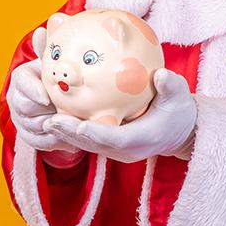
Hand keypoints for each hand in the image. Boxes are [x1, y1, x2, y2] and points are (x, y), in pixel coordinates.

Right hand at [7, 26, 80, 157]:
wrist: (57, 99)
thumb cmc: (57, 76)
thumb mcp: (54, 62)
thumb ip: (51, 47)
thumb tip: (50, 22)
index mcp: (22, 78)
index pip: (22, 82)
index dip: (33, 90)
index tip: (47, 98)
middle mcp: (16, 99)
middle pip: (26, 108)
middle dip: (46, 112)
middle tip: (66, 113)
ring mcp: (21, 119)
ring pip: (34, 127)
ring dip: (54, 128)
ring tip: (73, 126)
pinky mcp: (29, 136)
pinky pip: (40, 142)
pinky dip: (56, 141)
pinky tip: (71, 139)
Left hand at [45, 68, 196, 163]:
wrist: (181, 131)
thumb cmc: (179, 111)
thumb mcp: (180, 96)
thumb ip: (170, 86)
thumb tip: (161, 75)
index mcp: (140, 139)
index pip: (112, 139)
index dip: (91, 133)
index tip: (74, 125)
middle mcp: (125, 150)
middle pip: (92, 145)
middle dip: (69, 135)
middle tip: (47, 122)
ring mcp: (117, 150)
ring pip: (87, 144)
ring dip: (66, 134)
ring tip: (44, 120)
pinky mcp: (112, 145)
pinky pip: (89, 138)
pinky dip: (73, 129)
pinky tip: (57, 113)